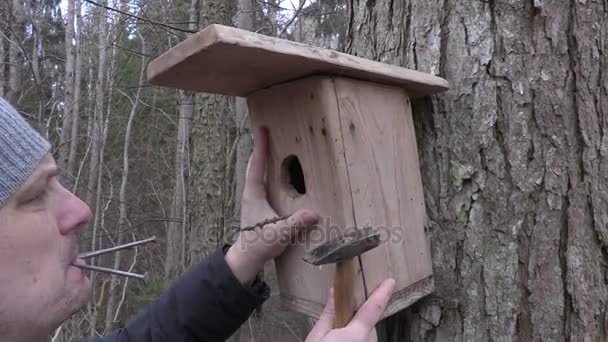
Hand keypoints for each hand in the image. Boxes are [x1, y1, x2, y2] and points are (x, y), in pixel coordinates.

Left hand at [225, 126, 318, 285]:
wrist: (247, 258)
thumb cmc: (260, 244)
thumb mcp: (280, 233)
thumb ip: (296, 222)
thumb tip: (314, 213)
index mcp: (254, 195)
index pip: (257, 166)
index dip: (260, 147)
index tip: (262, 130)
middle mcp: (252, 194)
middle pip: (255, 165)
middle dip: (260, 148)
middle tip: (265, 132)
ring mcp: (253, 200)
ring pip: (257, 173)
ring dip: (263, 159)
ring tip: (270, 147)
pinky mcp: (257, 206)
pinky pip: (262, 182)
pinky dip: (266, 172)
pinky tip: (275, 173)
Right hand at [305, 278, 395, 341]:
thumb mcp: (316, 337)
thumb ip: (328, 314)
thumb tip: (333, 293)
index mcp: (355, 335)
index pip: (373, 308)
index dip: (382, 293)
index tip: (390, 281)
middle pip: (367, 324)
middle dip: (357, 319)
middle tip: (337, 324)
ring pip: (366, 337)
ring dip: (355, 334)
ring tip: (335, 341)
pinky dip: (355, 341)